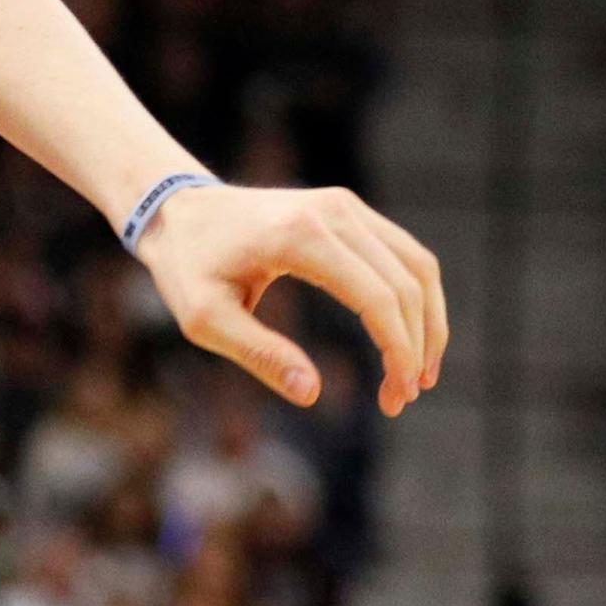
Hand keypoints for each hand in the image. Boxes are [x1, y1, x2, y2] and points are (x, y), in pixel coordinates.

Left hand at [133, 181, 446, 414]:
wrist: (177, 210)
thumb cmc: (186, 267)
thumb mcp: (204, 318)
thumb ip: (258, 354)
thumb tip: (310, 393)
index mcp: (300, 237)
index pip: (378, 298)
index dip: (399, 351)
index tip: (396, 397)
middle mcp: (334, 212)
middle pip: (407, 285)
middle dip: (416, 347)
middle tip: (401, 400)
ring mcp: (345, 205)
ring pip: (417, 266)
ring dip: (428, 322)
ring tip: (417, 376)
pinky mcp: (349, 210)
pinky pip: (403, 254)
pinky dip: (416, 297)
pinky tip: (408, 337)